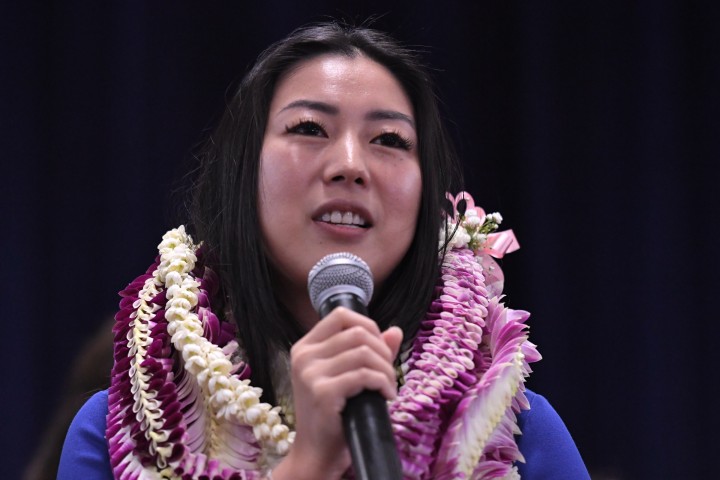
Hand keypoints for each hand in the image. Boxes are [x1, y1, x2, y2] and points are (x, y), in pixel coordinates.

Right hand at [272, 307, 402, 479]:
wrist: (317, 452)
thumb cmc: (334, 414)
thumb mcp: (349, 376)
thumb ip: (370, 351)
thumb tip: (395, 331)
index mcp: (305, 347)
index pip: (340, 315)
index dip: (368, 325)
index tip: (379, 348)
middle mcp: (303, 356)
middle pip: (357, 332)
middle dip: (383, 351)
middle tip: (388, 373)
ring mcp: (310, 373)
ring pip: (364, 353)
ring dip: (386, 369)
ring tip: (388, 386)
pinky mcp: (322, 392)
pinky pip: (364, 375)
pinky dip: (383, 383)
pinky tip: (386, 396)